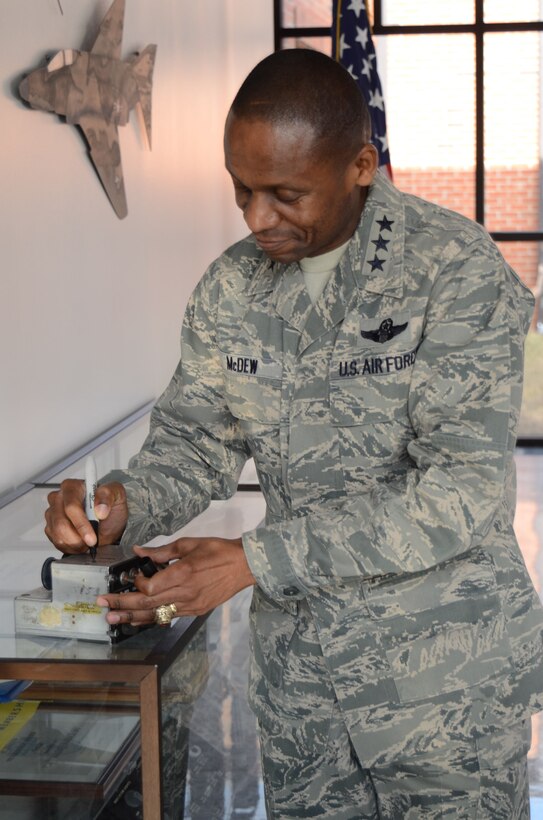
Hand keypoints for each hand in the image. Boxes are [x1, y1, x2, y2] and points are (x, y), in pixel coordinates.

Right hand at [44, 479, 127, 553]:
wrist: (108, 523)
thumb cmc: (111, 507)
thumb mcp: (117, 495)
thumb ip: (108, 496)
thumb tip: (100, 509)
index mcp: (73, 487)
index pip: (71, 507)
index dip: (81, 524)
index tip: (92, 537)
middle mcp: (60, 498)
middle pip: (61, 522)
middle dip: (78, 537)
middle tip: (92, 542)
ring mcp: (53, 513)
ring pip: (57, 534)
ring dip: (75, 543)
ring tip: (88, 542)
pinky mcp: (51, 527)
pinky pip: (56, 541)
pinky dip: (70, 547)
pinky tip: (80, 542)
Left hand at [96, 537, 255, 623]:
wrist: (244, 566)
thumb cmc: (217, 550)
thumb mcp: (188, 544)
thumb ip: (161, 551)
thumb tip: (138, 551)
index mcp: (183, 573)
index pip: (151, 587)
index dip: (136, 584)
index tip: (131, 576)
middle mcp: (185, 593)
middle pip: (147, 604)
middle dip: (122, 604)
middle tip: (103, 604)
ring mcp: (191, 605)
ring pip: (156, 615)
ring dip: (132, 617)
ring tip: (112, 619)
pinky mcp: (196, 611)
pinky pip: (169, 617)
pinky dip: (152, 618)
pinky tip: (138, 620)